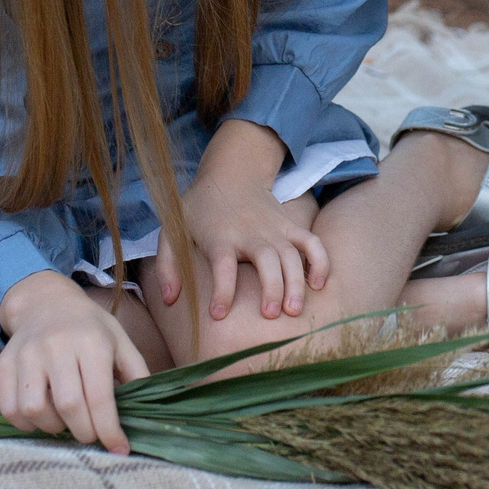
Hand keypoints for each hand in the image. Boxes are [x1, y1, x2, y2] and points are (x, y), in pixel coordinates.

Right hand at [0, 269, 145, 453]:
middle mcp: (56, 346)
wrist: (44, 302)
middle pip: (68, 406)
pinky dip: (26, 424)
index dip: (109, 429)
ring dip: (53, 428)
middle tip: (91, 435)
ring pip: (35, 410)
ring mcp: (26, 355)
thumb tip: (147, 414)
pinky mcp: (3, 364)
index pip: (99, 396)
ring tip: (66, 422)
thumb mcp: (120, 341)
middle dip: (84, 432)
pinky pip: (10, 408)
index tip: (119, 449)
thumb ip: (136, 374)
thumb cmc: (89, 328)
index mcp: (91, 341)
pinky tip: (42, 417)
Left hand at [164, 119, 329, 322]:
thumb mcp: (172, 229)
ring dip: (296, 283)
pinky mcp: (289, 226)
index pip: (222, 265)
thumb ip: (167, 265)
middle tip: (270, 317)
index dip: (222, 291)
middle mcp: (249, 233)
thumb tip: (169, 299)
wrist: (231, 172)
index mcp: (220, 237)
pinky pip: (311, 243)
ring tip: (294, 311)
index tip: (218, 315)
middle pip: (266, 259)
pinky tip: (320, 285)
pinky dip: (320, 262)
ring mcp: (273, 229)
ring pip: (291, 255)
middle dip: (271, 288)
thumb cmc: (199, 209)